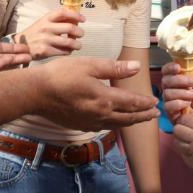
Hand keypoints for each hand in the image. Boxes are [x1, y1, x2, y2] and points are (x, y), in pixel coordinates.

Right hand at [16, 8, 84, 59]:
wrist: (21, 45)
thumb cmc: (36, 32)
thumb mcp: (44, 22)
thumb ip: (58, 20)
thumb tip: (76, 20)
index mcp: (46, 18)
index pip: (63, 12)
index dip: (75, 15)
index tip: (83, 19)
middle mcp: (46, 28)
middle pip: (70, 28)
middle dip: (79, 32)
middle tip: (81, 34)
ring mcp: (46, 40)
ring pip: (69, 42)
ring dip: (77, 44)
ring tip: (78, 45)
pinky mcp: (46, 51)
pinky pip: (64, 52)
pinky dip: (69, 51)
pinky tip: (68, 50)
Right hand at [35, 57, 158, 130]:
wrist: (36, 93)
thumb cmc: (61, 75)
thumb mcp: (89, 65)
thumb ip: (114, 68)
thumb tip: (136, 67)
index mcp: (105, 99)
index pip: (132, 102)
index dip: (145, 102)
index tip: (155, 101)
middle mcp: (101, 114)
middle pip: (128, 118)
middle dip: (143, 116)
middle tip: (155, 114)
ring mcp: (90, 122)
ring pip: (117, 125)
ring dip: (131, 122)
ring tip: (139, 119)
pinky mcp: (80, 125)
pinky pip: (104, 127)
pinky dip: (115, 125)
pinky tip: (114, 122)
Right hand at [161, 64, 192, 121]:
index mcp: (175, 81)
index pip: (166, 71)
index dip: (170, 67)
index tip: (179, 67)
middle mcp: (169, 89)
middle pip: (166, 80)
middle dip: (179, 80)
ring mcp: (168, 101)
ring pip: (167, 93)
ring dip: (182, 92)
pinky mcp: (169, 112)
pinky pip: (168, 106)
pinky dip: (179, 103)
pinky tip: (188, 103)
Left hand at [172, 109, 192, 188]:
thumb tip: (191, 120)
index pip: (184, 118)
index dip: (186, 119)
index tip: (189, 122)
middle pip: (177, 129)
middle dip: (181, 128)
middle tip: (188, 131)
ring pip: (176, 142)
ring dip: (181, 140)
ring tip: (190, 142)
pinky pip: (182, 154)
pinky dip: (185, 152)